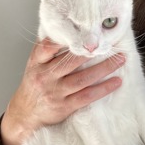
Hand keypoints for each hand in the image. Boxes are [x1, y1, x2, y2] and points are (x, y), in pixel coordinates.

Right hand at [1, 38, 124, 144]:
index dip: (66, 38)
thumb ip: (49, 50)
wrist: (24, 114)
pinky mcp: (64, 106)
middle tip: (111, 44)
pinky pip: (87, 96)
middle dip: (93, 51)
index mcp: (37, 62)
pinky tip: (116, 82)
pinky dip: (103, 88)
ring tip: (120, 60)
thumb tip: (69, 30)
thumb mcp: (34, 65)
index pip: (48, 46)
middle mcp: (45, 76)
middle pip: (72, 61)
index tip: (85, 31)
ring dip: (104, 68)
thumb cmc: (34, 85)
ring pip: (83, 78)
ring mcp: (55, 92)